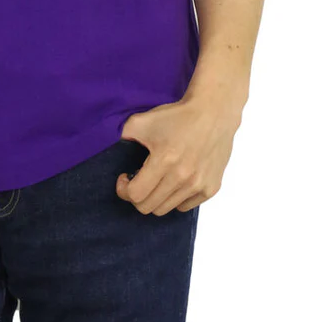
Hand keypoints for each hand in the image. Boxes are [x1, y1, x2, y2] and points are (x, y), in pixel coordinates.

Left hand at [117, 94, 242, 215]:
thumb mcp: (143, 120)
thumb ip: (122, 135)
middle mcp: (183, 177)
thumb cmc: (177, 116)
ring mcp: (199, 185)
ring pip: (166, 209)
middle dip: (137, 197)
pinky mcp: (211, 188)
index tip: (124, 177)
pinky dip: (175, 199)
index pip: (136, 195)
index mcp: (164, 160)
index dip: (124, 189)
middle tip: (137, 181)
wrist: (212, 113)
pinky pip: (185, 206)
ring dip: (155, 198)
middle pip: (149, 207)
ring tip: (155, 181)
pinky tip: (173, 182)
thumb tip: (110, 148)